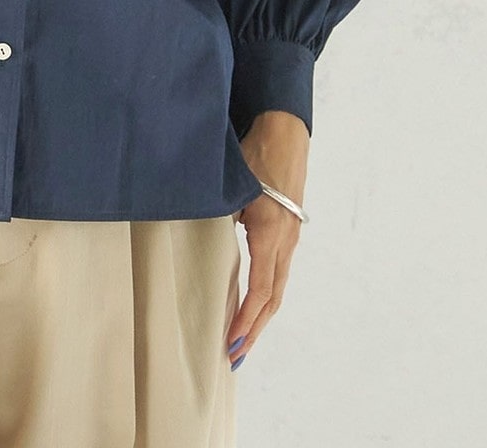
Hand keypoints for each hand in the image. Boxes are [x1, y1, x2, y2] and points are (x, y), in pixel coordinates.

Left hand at [226, 110, 308, 368]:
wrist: (283, 131)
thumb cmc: (254, 154)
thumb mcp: (233, 187)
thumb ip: (218, 216)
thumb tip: (196, 240)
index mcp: (271, 232)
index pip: (261, 289)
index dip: (247, 320)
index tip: (232, 342)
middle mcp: (286, 240)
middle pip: (273, 297)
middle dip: (254, 329)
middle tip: (234, 354)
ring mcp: (290, 236)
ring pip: (277, 287)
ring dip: (260, 315)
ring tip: (242, 338)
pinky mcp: (287, 230)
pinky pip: (277, 271)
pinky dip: (265, 294)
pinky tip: (252, 304)